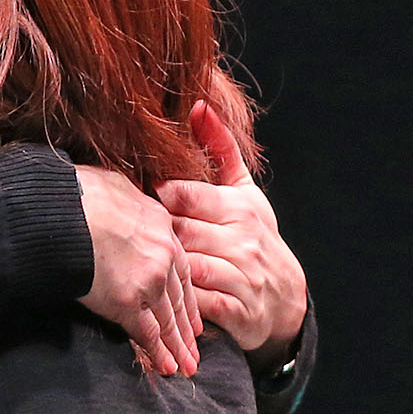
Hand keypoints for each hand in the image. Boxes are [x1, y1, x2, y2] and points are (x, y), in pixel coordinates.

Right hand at [75, 165, 201, 376]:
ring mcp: (148, 281)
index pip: (181, 269)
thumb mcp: (115, 185)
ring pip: (169, 319)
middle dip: (189, 326)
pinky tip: (168, 367)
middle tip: (196, 347)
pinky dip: (158, 352)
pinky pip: (147, 333)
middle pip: (180, 298)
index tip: (192, 311)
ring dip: (179, 346)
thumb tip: (118, 198)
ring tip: (187, 365)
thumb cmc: (79, 194)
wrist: (61, 211)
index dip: (186, 293)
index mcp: (161, 227)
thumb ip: (126, 200)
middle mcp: (163, 256)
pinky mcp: (127, 302)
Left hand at [157, 101, 308, 370]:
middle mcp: (243, 239)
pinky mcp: (237, 310)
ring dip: (160, 269)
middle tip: (127, 238)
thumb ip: (221, 148)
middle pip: (178, 231)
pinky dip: (176, 303)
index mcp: (239, 206)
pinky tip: (158, 297)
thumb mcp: (245, 191)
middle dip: (153, 236)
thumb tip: (199, 104)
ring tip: (137, 266)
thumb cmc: (254, 237)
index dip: (155, 200)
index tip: (137, 203)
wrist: (285, 298)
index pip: (183, 195)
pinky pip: (196, 303)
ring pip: (185, 266)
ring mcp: (242, 275)